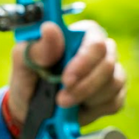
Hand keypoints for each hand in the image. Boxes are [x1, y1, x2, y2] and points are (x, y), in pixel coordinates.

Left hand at [7, 20, 126, 127]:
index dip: (84, 60)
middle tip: (61, 99)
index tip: (67, 79)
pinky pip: (115, 101)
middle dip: (85, 85)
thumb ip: (37, 48)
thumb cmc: (28, 78)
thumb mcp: (24, 62)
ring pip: (114, 83)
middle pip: (108, 62)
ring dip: (87, 97)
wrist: (30, 110)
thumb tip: (49, 28)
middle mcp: (100, 51)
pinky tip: (78, 109)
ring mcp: (110, 72)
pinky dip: (95, 109)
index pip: (94, 39)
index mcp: (80, 35)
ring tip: (63, 104)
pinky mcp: (114, 94)